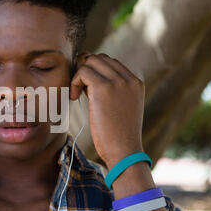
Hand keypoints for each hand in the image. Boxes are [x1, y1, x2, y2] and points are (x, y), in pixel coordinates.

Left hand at [70, 53, 145, 168]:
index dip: (94, 71)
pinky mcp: (103, 88)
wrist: (124, 151)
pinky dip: (74, 81)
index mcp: (135, 82)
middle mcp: (129, 79)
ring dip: (79, 75)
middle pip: (99, 58)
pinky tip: (75, 97)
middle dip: (85, 70)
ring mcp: (117, 82)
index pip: (110, 62)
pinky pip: (83, 72)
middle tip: (79, 89)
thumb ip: (112, 92)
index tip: (87, 88)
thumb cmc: (118, 136)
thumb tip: (89, 80)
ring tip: (77, 94)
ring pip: (90, 62)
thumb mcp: (121, 109)